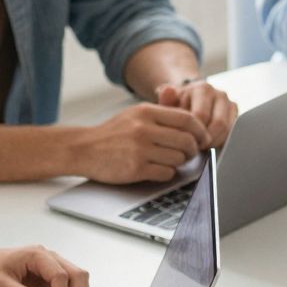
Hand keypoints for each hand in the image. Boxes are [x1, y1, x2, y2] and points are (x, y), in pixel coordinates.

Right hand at [74, 103, 210, 184]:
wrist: (82, 148)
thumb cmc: (113, 133)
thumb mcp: (135, 115)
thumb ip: (162, 114)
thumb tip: (194, 122)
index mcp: (146, 112)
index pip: (187, 119)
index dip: (200, 130)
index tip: (203, 138)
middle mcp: (144, 128)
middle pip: (187, 140)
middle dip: (193, 150)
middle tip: (189, 153)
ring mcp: (139, 149)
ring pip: (178, 158)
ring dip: (178, 163)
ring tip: (168, 161)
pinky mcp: (135, 168)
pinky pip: (166, 173)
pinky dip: (166, 173)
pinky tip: (157, 170)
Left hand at [155, 79, 237, 148]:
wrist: (190, 100)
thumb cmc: (178, 105)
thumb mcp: (168, 102)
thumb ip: (166, 99)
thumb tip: (166, 91)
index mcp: (203, 89)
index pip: (202, 116)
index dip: (194, 132)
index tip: (186, 141)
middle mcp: (220, 94)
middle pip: (219, 124)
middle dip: (207, 139)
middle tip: (195, 148)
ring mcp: (230, 104)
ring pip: (228, 130)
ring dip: (215, 141)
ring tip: (201, 146)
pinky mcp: (236, 115)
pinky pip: (232, 132)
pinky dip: (221, 141)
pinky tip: (210, 143)